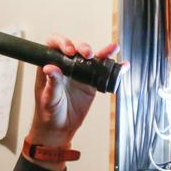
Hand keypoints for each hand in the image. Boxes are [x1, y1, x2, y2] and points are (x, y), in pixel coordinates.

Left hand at [24, 35, 119, 170]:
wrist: (60, 128)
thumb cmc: (48, 113)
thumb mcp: (48, 99)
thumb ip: (51, 83)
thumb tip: (49, 68)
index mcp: (50, 65)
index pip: (54, 45)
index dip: (62, 42)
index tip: (69, 51)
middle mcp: (65, 65)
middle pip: (76, 48)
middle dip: (83, 47)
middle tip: (87, 54)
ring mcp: (80, 72)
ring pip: (92, 57)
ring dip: (103, 52)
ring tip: (112, 49)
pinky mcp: (92, 82)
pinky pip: (103, 72)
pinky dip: (115, 68)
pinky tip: (123, 66)